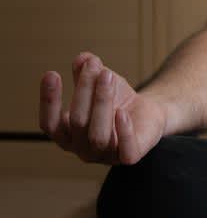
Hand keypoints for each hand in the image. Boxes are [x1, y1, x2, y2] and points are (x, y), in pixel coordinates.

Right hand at [39, 52, 166, 164]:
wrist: (147, 113)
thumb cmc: (117, 99)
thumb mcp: (99, 81)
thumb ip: (86, 72)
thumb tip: (82, 59)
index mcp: (67, 136)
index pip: (49, 124)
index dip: (48, 101)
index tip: (52, 73)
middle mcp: (83, 150)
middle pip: (77, 122)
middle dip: (84, 91)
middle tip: (94, 66)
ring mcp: (105, 157)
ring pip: (98, 135)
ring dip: (102, 102)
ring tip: (108, 76)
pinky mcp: (129, 158)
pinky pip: (125, 150)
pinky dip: (123, 131)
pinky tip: (122, 112)